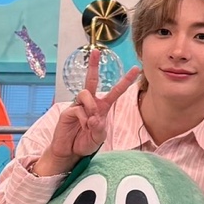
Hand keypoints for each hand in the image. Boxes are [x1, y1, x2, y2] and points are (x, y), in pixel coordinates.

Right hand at [35, 52, 139, 175]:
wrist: (70, 152)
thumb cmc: (86, 142)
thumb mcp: (99, 136)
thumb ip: (99, 127)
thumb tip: (95, 117)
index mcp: (103, 107)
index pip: (116, 91)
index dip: (126, 80)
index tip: (136, 68)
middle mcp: (90, 103)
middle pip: (92, 80)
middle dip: (94, 65)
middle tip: (96, 51)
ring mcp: (77, 106)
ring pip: (86, 94)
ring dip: (91, 106)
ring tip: (91, 120)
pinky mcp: (67, 112)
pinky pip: (78, 109)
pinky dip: (84, 118)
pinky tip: (83, 126)